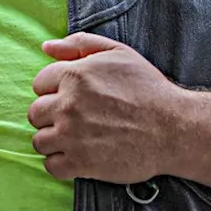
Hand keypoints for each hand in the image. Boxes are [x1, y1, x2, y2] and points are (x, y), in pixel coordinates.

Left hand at [28, 33, 183, 183]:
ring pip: (39, 141)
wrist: (174, 128)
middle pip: (35, 113)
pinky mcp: (82, 163)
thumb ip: (78, 44)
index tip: (71, 97)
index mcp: (73, 76)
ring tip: (74, 139)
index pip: (39, 84)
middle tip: (73, 119)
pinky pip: (51, 166)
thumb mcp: (117, 52)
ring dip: (53, 140)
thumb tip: (46, 48)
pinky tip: (77, 156)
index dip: (54, 90)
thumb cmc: (147, 88)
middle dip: (50, 116)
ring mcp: (72, 136)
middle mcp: (68, 105)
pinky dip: (61, 164)